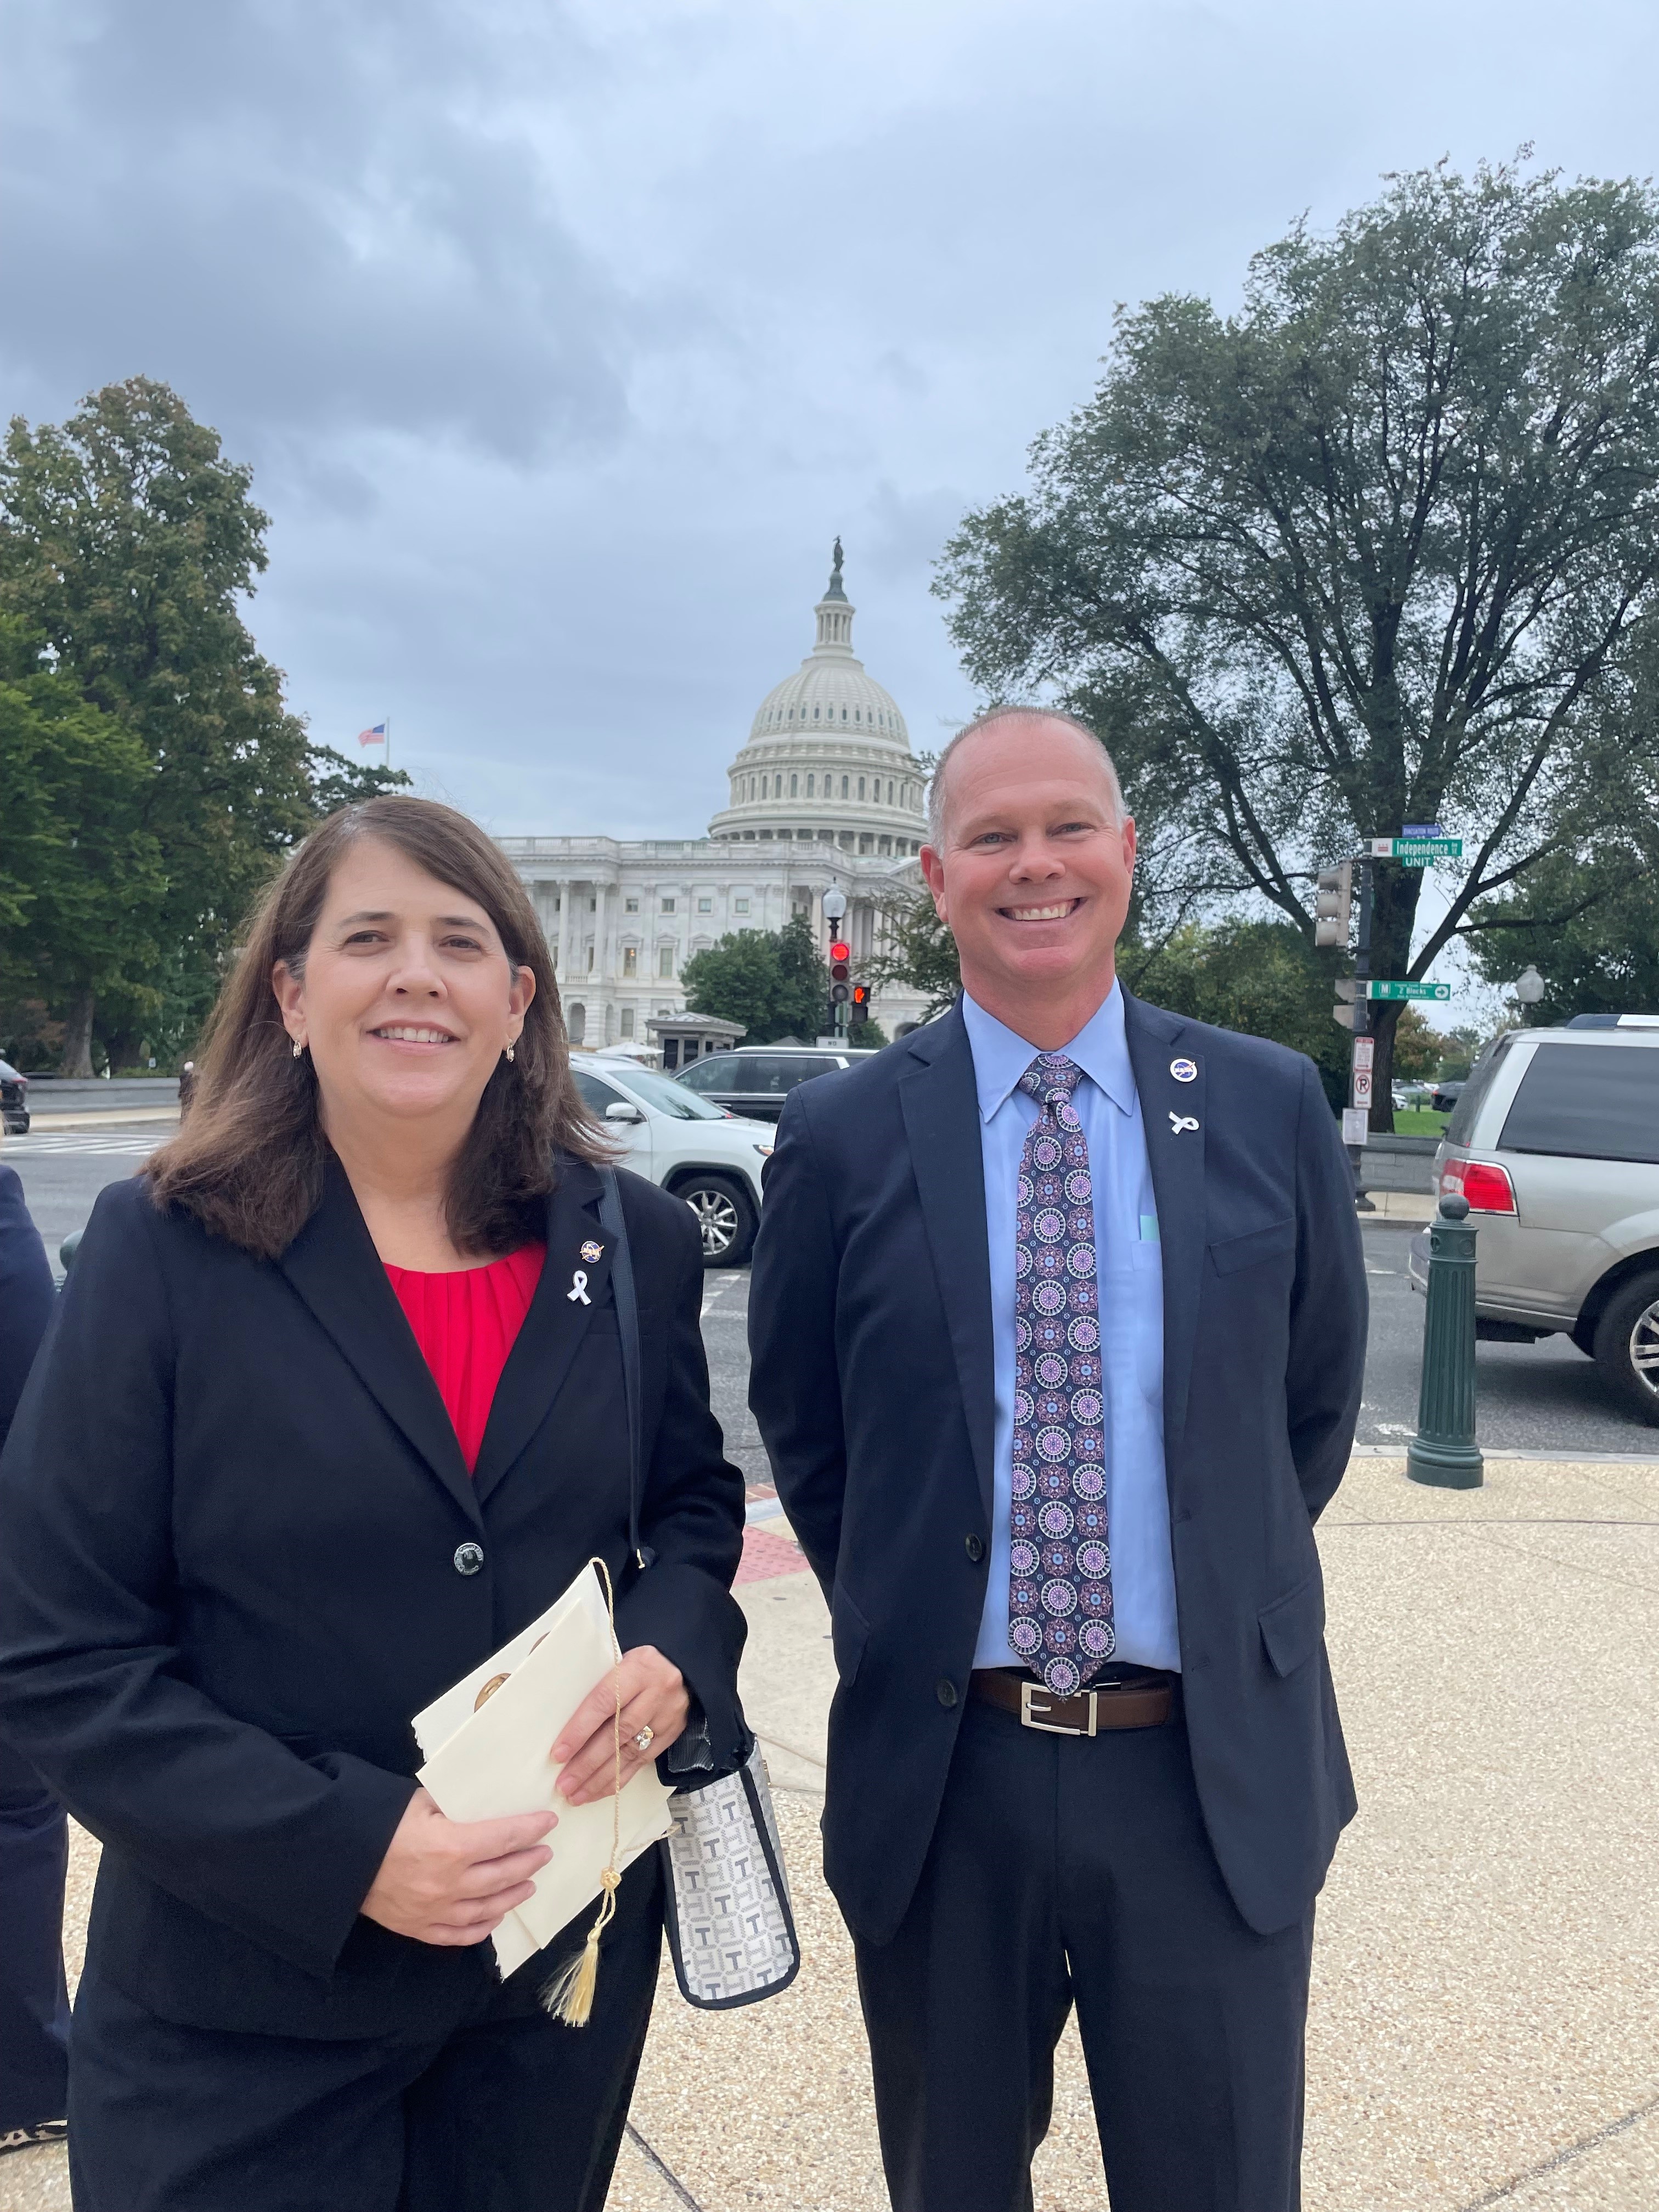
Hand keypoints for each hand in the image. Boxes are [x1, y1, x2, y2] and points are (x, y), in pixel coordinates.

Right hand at [361, 1787, 555, 1946]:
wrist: (340, 1861)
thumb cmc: (381, 1824)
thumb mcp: (420, 1802)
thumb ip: (454, 1804)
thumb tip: (481, 1799)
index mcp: (452, 1845)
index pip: (505, 1837)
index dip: (531, 1828)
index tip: (549, 1822)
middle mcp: (450, 1883)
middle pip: (503, 1874)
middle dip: (529, 1862)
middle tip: (544, 1853)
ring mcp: (436, 1910)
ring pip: (488, 1908)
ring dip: (513, 1895)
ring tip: (529, 1884)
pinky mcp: (420, 1928)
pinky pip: (460, 1935)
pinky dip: (483, 1928)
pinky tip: (496, 1917)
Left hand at [551, 1644, 688, 1805]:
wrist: (683, 1661)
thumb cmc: (638, 1660)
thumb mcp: (615, 1652)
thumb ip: (582, 1667)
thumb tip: (535, 1676)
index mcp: (638, 1667)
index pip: (603, 1703)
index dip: (579, 1731)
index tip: (558, 1754)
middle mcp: (655, 1692)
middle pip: (616, 1733)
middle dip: (587, 1763)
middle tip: (563, 1784)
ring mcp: (666, 1715)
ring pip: (630, 1753)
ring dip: (600, 1778)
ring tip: (576, 1795)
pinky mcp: (672, 1733)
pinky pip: (643, 1762)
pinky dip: (619, 1779)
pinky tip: (599, 1790)